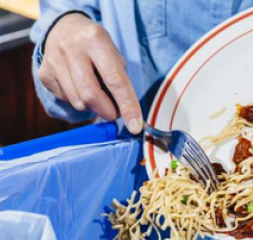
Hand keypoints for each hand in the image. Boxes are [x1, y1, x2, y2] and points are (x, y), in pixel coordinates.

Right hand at [38, 14, 142, 133]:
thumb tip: (126, 113)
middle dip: (107, 112)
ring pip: (78, 102)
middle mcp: (71, 48)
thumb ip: (120, 80)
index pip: (115, 80)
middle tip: (115, 113)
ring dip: (93, 107)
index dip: (127, 105)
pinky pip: (66, 100)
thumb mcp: (113, 53)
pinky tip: (79, 86)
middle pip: (91, 96)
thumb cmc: (96, 46)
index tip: (135, 126)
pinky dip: (78, 100)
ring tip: (97, 93)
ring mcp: (54, 61)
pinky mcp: (44, 74)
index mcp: (96, 40)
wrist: (64, 28)